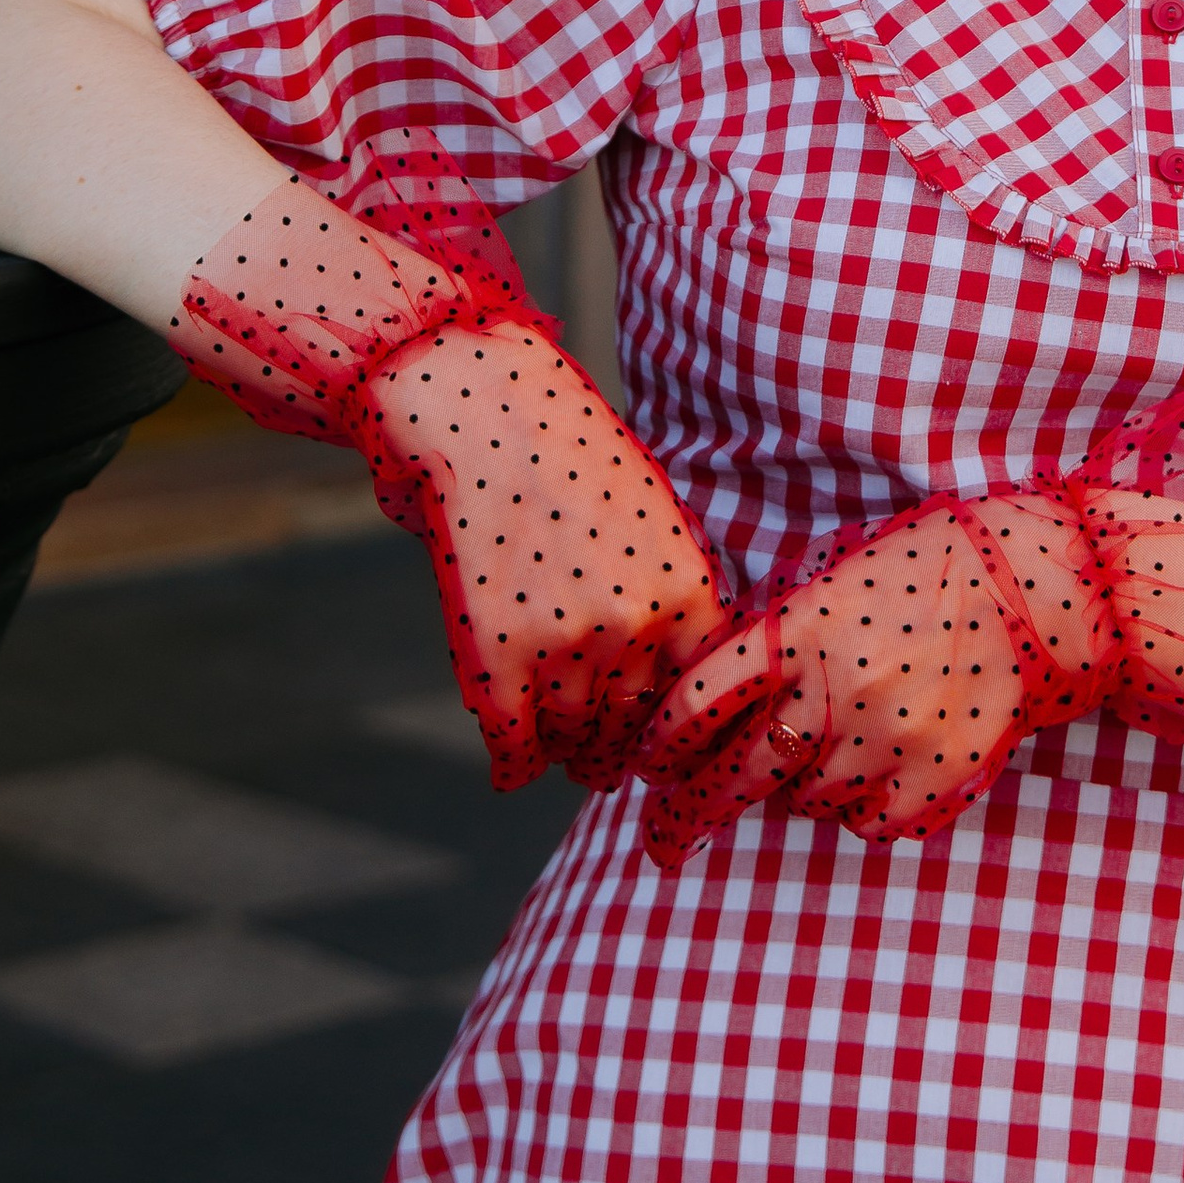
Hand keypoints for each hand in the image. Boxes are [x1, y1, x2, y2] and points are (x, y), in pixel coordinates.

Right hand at [353, 325, 732, 789]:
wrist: (491, 416)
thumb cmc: (577, 462)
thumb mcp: (657, 523)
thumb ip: (673, 599)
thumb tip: (677, 677)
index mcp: (686, 597)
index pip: (692, 703)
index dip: (670, 728)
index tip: (655, 740)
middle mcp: (634, 632)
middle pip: (631, 730)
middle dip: (615, 749)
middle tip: (602, 758)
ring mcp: (563, 650)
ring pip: (573, 743)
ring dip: (566, 754)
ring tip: (559, 750)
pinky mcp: (497, 659)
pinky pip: (512, 746)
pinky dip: (513, 764)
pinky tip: (513, 766)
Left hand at [634, 484, 1183, 862]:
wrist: (1037, 591)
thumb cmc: (920, 570)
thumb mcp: (830, 577)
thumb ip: (768, 639)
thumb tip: (697, 712)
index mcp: (797, 628)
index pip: (696, 703)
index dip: (659, 746)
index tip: (645, 771)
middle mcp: (833, 690)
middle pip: (733, 780)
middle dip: (687, 821)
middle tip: (662, 847)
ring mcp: (884, 744)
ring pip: (804, 804)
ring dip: (801, 787)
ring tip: (841, 736)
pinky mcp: (930, 786)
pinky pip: (866, 823)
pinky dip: (861, 804)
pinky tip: (888, 754)